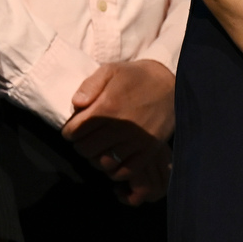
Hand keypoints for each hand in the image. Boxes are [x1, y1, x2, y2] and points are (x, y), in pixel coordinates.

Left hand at [64, 60, 176, 204]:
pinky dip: (114, 170)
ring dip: (95, 158)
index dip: (69, 131)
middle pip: (86, 149)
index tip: (73, 129)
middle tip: (85, 138)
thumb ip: (90, 85)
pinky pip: (124, 172)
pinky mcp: (148, 151)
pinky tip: (113, 159)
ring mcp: (136, 142)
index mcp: (108, 106)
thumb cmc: (137, 77)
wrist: (172, 86)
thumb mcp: (111, 70)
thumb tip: (75, 104)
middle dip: (80, 144)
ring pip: (103, 163)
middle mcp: (121, 127)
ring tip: (98, 148)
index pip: (75, 131)